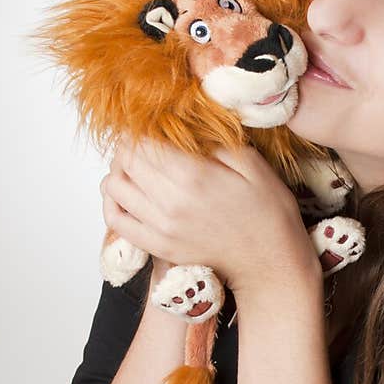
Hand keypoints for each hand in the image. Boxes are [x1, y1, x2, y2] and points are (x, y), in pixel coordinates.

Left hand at [99, 134, 323, 299]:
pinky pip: (117, 221)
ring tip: (137, 164)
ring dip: (119, 170)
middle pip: (126, 161)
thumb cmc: (268, 211)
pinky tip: (127, 194)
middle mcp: (171, 202)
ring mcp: (161, 228)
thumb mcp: (252, 163)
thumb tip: (184, 124)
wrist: (270, 261)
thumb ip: (215, 142)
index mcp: (194, 176)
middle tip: (144, 140)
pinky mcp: (159, 247)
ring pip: (114, 187)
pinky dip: (113, 203)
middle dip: (130, 145)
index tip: (151, 122)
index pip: (145, 141)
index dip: (142, 126)